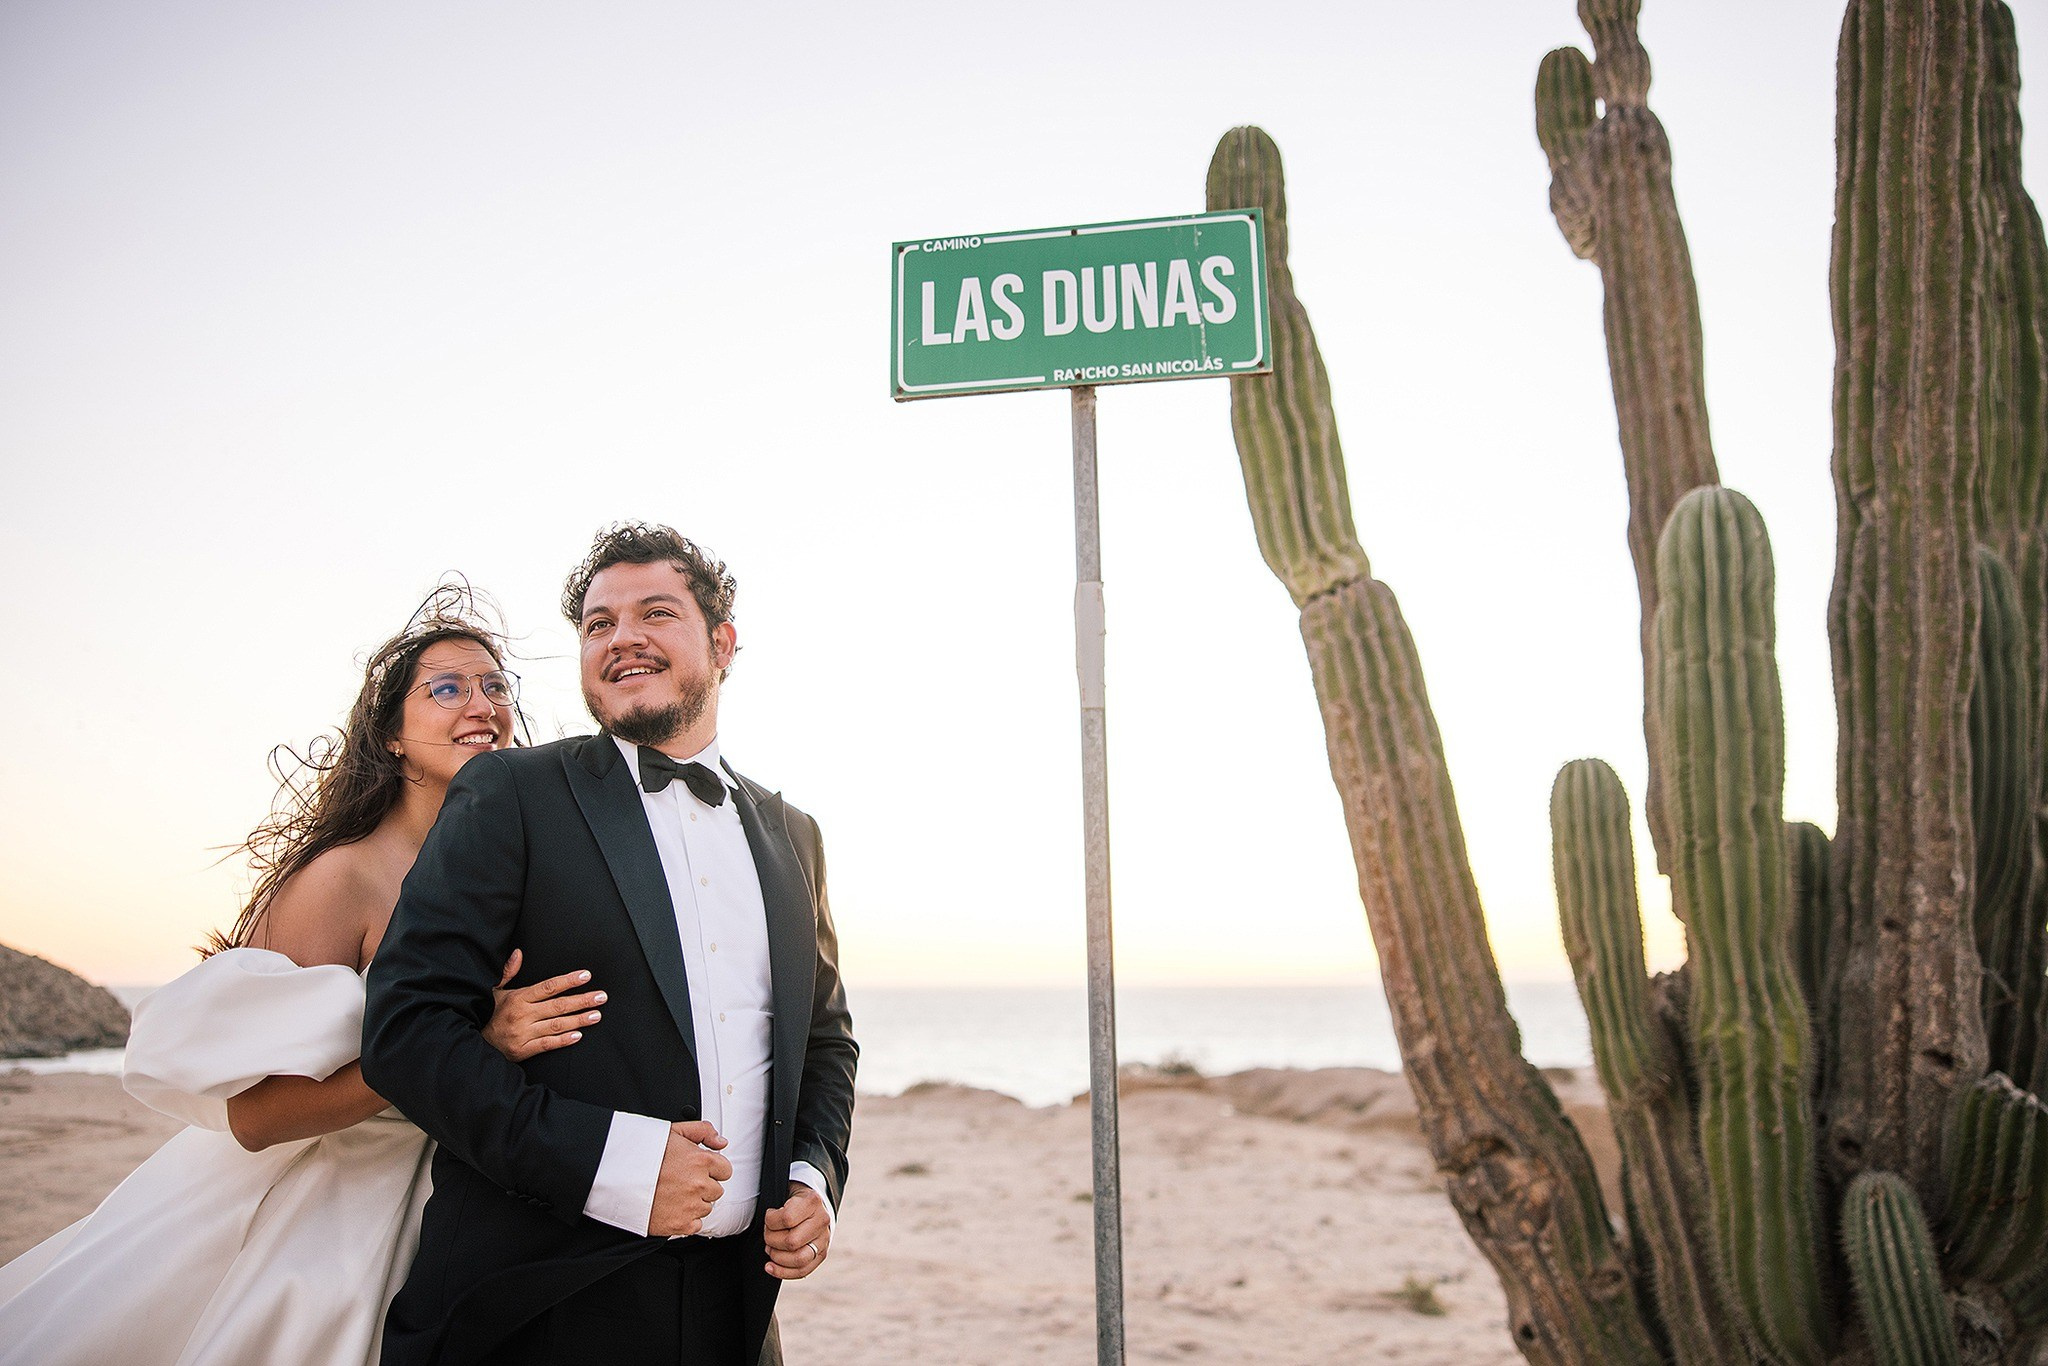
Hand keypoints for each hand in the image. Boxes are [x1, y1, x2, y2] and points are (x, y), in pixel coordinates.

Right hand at [482, 950, 604, 1062]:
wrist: (476, 1042)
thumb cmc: (489, 1014)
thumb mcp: (495, 990)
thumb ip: (509, 972)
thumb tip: (518, 953)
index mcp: (518, 998)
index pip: (548, 987)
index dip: (568, 980)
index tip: (586, 976)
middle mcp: (522, 1015)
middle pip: (558, 1006)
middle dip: (582, 1000)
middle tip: (601, 997)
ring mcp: (523, 1033)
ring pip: (556, 1025)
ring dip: (578, 1020)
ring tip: (596, 1015)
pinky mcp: (523, 1050)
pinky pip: (547, 1044)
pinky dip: (563, 1040)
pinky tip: (578, 1035)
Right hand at [649, 1120, 731, 1236]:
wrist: (617, 1177)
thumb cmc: (642, 1153)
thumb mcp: (674, 1131)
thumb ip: (703, 1131)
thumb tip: (721, 1142)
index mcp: (701, 1160)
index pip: (725, 1170)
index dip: (712, 1170)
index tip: (699, 1170)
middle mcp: (699, 1184)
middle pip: (716, 1190)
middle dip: (703, 1186)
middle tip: (682, 1182)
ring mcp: (690, 1206)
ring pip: (706, 1207)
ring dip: (695, 1203)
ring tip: (674, 1194)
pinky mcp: (680, 1224)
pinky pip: (696, 1225)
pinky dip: (687, 1219)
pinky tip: (672, 1208)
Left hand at [763, 1181, 830, 1279]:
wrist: (811, 1206)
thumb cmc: (793, 1201)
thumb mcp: (786, 1194)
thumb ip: (777, 1207)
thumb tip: (766, 1228)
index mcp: (813, 1202)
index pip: (787, 1219)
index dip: (771, 1221)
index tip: (768, 1217)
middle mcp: (822, 1221)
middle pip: (792, 1242)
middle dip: (772, 1241)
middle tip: (767, 1235)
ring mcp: (824, 1239)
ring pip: (799, 1259)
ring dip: (777, 1257)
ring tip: (770, 1249)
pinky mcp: (821, 1254)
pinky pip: (803, 1271)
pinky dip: (782, 1272)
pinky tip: (770, 1267)